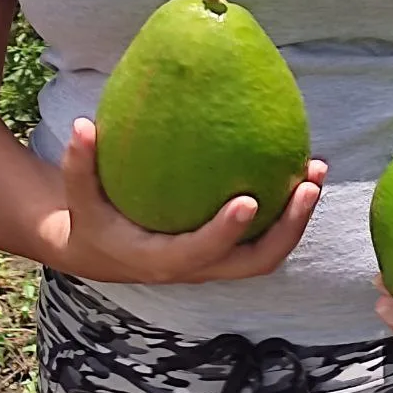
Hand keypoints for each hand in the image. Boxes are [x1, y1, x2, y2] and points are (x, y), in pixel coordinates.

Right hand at [55, 117, 327, 284]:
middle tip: (308, 183)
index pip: (201, 252)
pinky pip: (263, 237)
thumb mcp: (78, 196)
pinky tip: (296, 167)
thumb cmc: (92, 218)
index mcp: (162, 260)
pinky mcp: (225, 250)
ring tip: (315, 170)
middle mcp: (197, 268)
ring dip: (297, 218)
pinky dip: (286, 211)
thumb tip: (84, 125)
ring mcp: (216, 263)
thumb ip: (79, 164)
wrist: (100, 252)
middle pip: (256, 262)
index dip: (226, 230)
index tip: (250, 198)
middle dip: (289, 228)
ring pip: (268, 253)